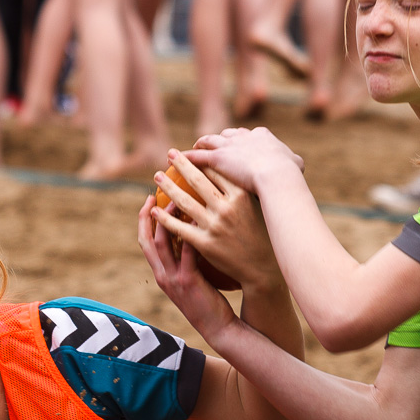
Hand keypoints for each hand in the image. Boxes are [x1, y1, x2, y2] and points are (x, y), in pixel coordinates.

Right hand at [138, 196, 240, 342]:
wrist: (218, 328)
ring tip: (175, 199)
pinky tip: (197, 217)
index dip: (144, 221)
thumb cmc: (209, 302)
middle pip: (146, 240)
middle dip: (147, 215)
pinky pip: (186, 251)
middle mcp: (163, 276)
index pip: (145, 243)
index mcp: (161, 275)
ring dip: (166, 219)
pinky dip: (189, 232)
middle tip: (153, 194)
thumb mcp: (191, 281)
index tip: (149, 201)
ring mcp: (173, 279)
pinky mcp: (188, 281)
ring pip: (161, 243)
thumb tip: (190, 236)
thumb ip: (185, 262)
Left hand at [153, 149, 286, 292]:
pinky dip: (165, 218)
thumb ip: (244, 189)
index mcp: (241, 195)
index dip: (202, 159)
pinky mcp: (206, 244)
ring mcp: (215, 226)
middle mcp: (227, 208)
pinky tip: (155, 210)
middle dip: (181, 164)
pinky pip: (180, 228)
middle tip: (169, 153)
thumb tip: (233, 169)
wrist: (263, 268)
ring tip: (157, 176)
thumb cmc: (263, 235)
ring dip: (168, 186)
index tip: (192, 151)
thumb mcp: (258, 207)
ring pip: (184, 202)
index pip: (217, 170)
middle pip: (198, 181)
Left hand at [186, 126, 305, 194]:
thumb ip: (293, 161)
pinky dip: (185, 158)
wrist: (277, 176)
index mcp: (262, 136)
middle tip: (211, 146)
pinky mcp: (217, 159)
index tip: (237, 145)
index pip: (247, 135)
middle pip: (226, 135)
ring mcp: (229, 147)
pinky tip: (175, 161)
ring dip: (200, 144)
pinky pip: (196, 158)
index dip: (241, 140)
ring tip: (191, 149)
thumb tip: (296, 162)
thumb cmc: (289, 173)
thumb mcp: (296, 164)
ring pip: (208, 142)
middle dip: (219, 140)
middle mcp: (243, 138)